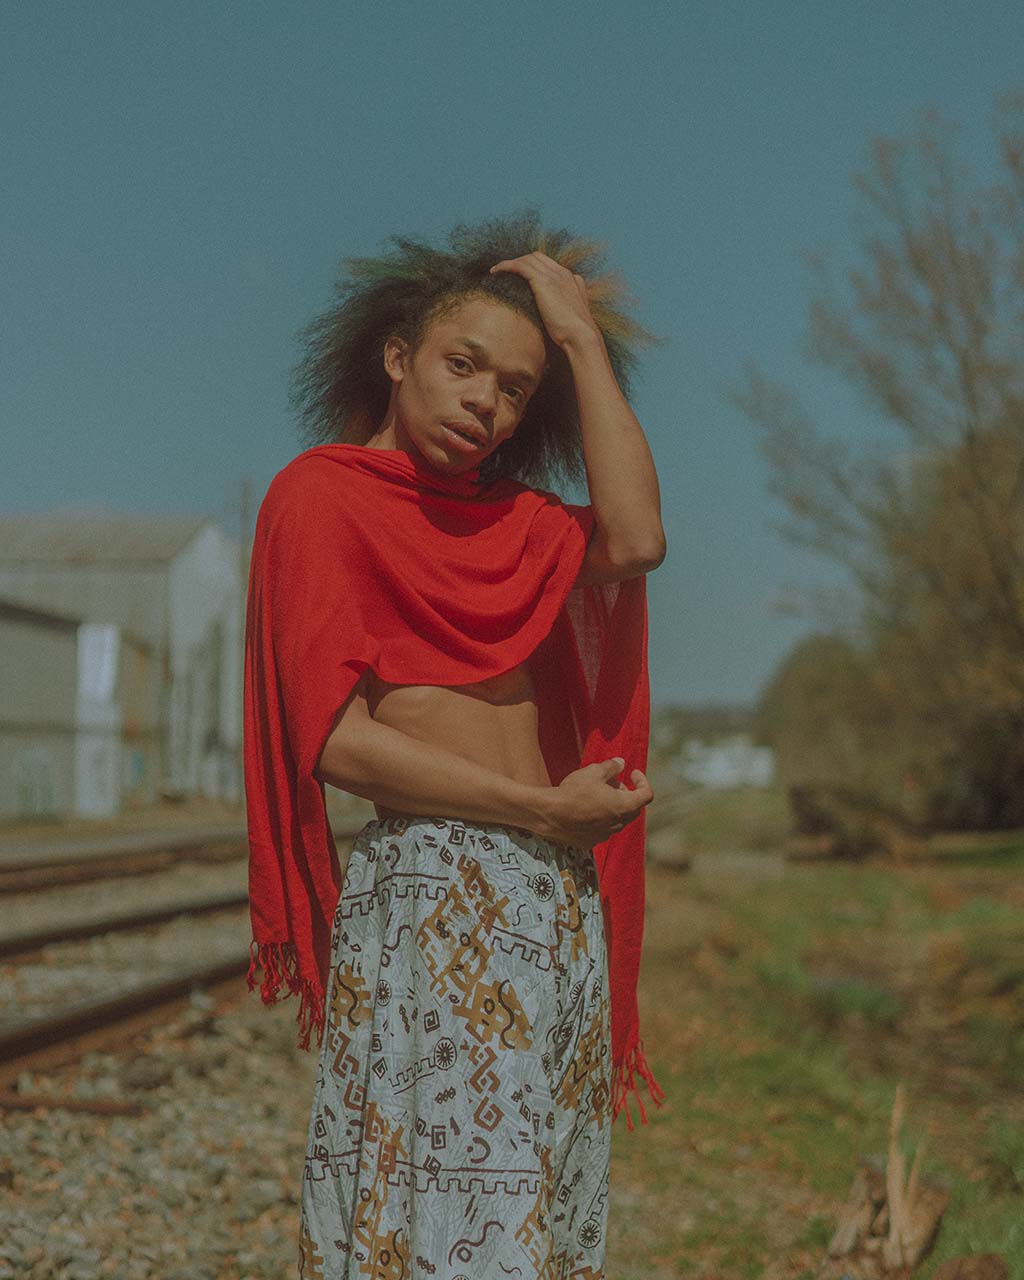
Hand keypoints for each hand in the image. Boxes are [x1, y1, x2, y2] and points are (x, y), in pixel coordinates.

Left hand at [488, 251, 601, 348]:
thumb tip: (553, 321)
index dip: (533, 267)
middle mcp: (563, 273)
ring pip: (528, 259)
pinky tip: (495, 272)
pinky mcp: (543, 281)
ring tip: (496, 271)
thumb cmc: (575, 336)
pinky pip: (520, 266)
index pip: (549, 265)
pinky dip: (506, 265)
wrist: (581, 337)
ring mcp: (554, 275)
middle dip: (521, 261)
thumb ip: (563, 313)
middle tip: (505, 271)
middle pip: (537, 257)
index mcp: (572, 280)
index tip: (521, 276)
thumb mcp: (571, 320)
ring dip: (511, 262)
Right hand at [531, 757, 652, 847]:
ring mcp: (605, 834)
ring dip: (613, 806)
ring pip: (617, 819)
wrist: (550, 815)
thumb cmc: (573, 792)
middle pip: (633, 808)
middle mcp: (618, 823)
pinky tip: (585, 808)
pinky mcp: (591, 841)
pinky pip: (602, 828)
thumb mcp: (593, 772)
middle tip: (613, 782)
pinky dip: (600, 817)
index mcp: (623, 806)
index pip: (646, 795)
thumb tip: (621, 763)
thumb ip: (611, 767)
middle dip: (627, 793)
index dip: (642, 781)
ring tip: (597, 793)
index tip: (632, 773)